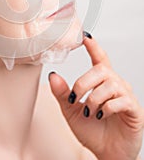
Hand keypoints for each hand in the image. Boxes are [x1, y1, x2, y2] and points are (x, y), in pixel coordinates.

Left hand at [48, 33, 143, 159]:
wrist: (107, 154)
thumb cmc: (92, 130)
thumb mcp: (71, 111)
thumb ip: (62, 93)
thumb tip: (53, 75)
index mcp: (101, 82)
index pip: (99, 59)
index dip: (94, 47)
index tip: (85, 36)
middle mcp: (115, 85)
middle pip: (101, 70)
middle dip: (83, 83)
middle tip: (75, 97)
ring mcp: (125, 96)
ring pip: (109, 85)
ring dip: (94, 99)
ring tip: (90, 112)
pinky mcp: (133, 109)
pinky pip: (121, 100)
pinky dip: (106, 108)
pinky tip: (102, 115)